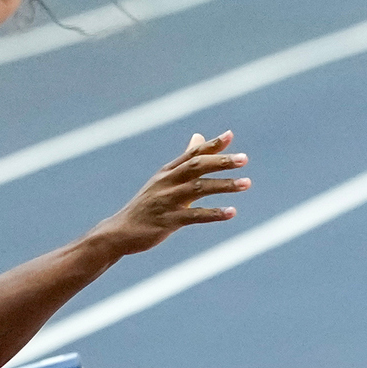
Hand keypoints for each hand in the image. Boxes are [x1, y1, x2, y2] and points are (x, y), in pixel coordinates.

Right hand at [95, 132, 249, 254]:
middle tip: (244, 159)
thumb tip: (200, 137)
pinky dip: (214, 213)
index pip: (192, 154)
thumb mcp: (164, 180)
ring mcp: (167, 201)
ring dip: (224, 185)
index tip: (230, 135)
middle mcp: (167, 182)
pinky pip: (194, 216)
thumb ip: (186, 161)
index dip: (211, 145)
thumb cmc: (147, 206)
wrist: (121, 232)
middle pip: (197, 167)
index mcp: (168, 172)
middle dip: (221, 161)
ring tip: (246, 184)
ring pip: (199, 188)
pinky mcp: (168, 221)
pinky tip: (231, 212)